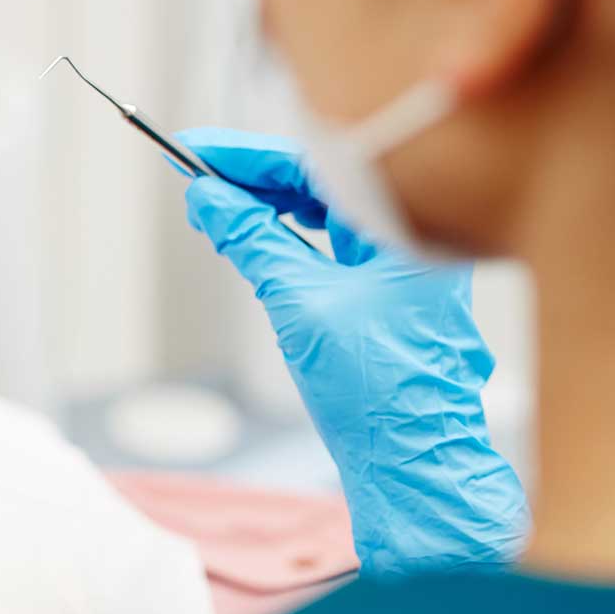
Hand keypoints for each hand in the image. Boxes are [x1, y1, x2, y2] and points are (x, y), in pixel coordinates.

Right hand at [177, 128, 527, 572]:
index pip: (320, 164)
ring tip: (219, 209)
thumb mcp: (297, 303)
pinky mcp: (396, 292)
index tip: (199, 151)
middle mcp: (416, 237)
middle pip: (327, 181)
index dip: (251, 157)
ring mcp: (409, 265)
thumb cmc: (373, 391)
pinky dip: (295, 236)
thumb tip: (208, 197)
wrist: (411, 462)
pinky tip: (260, 237)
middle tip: (198, 179)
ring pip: (332, 211)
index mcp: (406, 228)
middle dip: (257, 178)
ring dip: (272, 206)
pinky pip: (340, 243)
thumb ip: (251, 240)